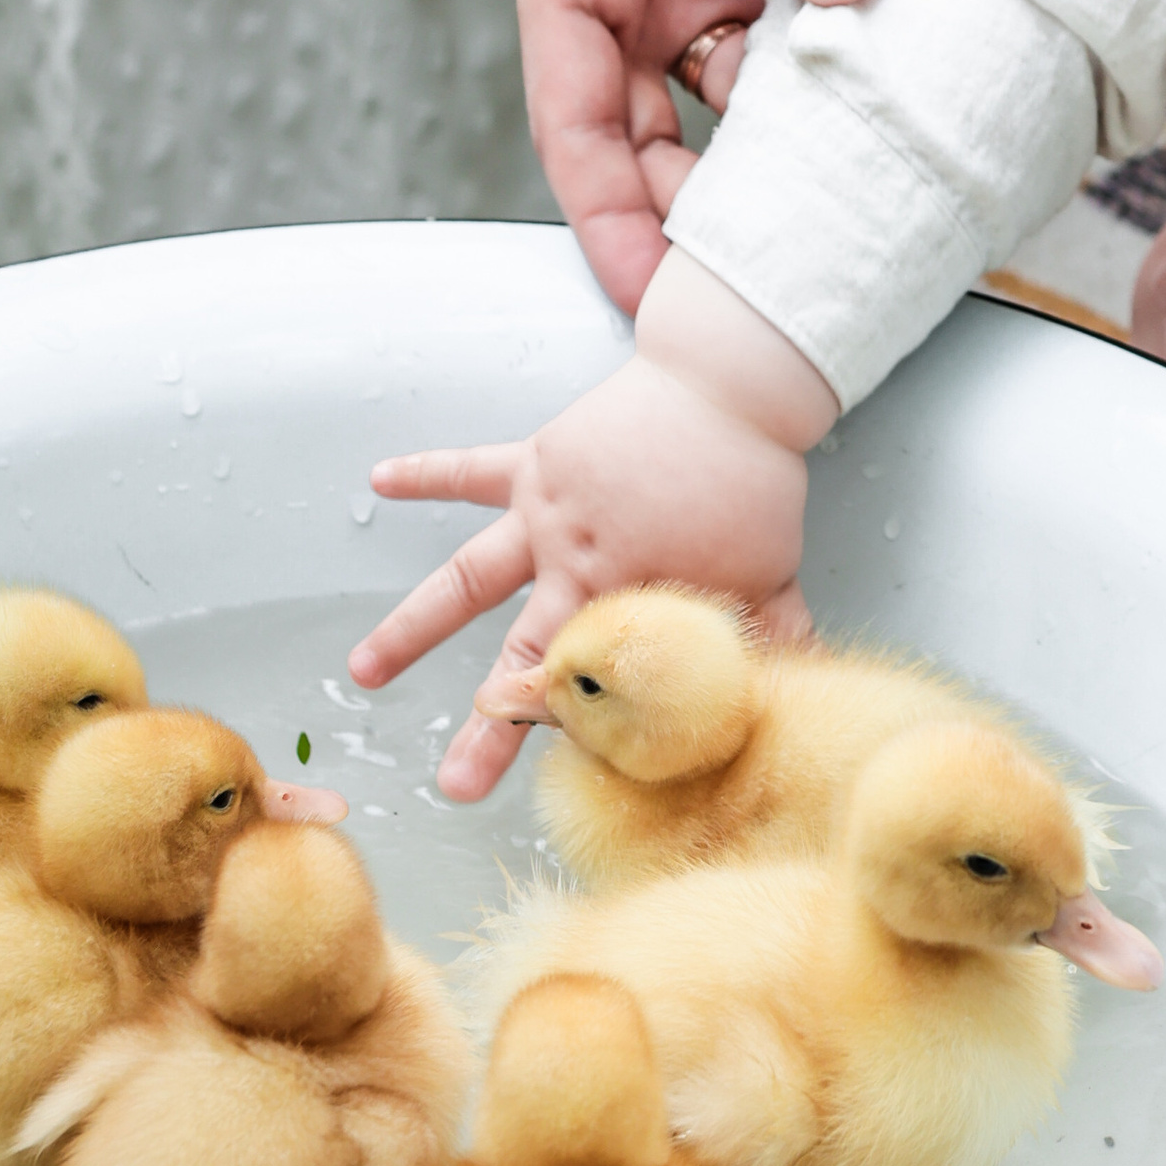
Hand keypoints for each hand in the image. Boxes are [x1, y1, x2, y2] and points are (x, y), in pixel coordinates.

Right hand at [348, 252, 837, 798]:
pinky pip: (471, 468)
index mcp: (626, 588)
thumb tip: (801, 696)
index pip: (590, 678)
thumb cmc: (750, 477)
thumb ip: (775, 636)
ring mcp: (546, 508)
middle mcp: (572, 556)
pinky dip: (426, 473)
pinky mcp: (538, 458)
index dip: (572, 725)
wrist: (729, 382)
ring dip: (414, 624)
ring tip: (364, 669)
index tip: (550, 771)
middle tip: (455, 783)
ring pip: (467, 575)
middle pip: (521, 653)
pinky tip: (381, 480)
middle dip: (489, 723)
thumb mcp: (770, 570)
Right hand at [509, 0, 875, 310]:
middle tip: (759, 297)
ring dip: (763, 156)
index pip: (572, 117)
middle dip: (689, 215)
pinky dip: (814, 85)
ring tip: (827, 228)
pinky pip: (779, 47)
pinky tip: (868, 122)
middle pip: (640, 136)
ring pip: (714, 104)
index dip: (608, 213)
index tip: (648, 296)